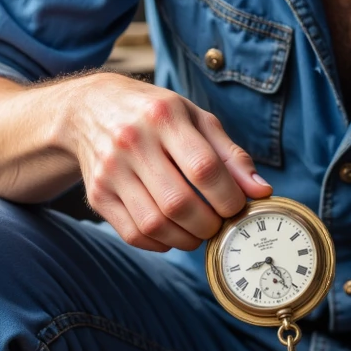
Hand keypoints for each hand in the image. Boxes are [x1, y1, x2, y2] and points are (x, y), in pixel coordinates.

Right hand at [61, 73, 271, 251]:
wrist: (89, 108)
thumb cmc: (154, 113)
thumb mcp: (195, 118)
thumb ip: (230, 154)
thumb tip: (261, 191)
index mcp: (163, 116)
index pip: (203, 168)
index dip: (228, 197)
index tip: (237, 207)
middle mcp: (132, 142)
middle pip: (179, 203)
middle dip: (209, 225)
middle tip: (219, 224)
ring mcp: (110, 171)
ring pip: (155, 224)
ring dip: (187, 239)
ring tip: (199, 230)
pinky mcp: (97, 194)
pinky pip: (133, 234)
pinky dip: (160, 243)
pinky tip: (173, 232)